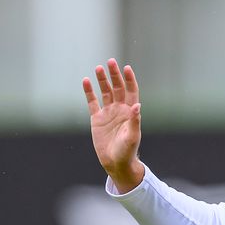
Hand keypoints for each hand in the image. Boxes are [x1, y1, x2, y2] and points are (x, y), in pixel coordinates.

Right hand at [83, 58, 143, 191]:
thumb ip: (135, 121)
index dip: (129, 79)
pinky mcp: (97, 119)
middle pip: (117, 88)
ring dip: (102, 80)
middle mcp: (120, 109)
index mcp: (131, 112)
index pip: (131, 91)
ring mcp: (108, 113)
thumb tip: (138, 106)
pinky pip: (92, 102)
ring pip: (105, 92)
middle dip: (114, 75)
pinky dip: (89, 92)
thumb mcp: (132, 136)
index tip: (126, 68)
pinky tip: (86, 81)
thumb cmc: (127, 151)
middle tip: (110, 62)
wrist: (115, 162)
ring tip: (98, 68)